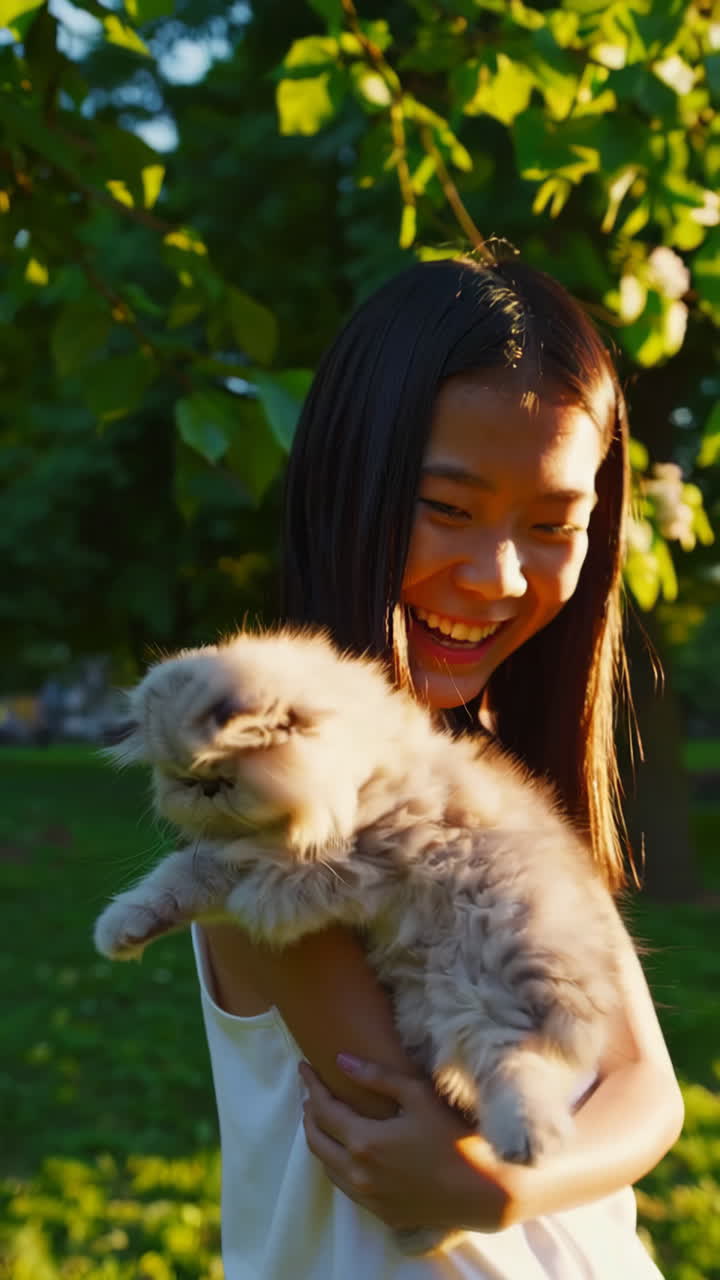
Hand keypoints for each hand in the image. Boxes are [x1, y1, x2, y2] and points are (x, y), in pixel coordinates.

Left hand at [299, 1055, 511, 1233]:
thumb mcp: (418, 1095)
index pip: (323, 1109)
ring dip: (319, 1139)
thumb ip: (377, 1077)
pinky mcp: (381, 1212)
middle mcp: (358, 1173)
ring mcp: (368, 1197)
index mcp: (363, 1141)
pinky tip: (344, 1150)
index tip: (304, 1067)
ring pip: (326, 1166)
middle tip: (310, 1091)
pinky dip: (336, 1163)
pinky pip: (344, 1186)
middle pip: (316, 1139)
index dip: (311, 1085)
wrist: (482, 1191)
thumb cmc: (453, 1136)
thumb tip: (341, 1060)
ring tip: (322, 1118)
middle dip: (309, 1112)